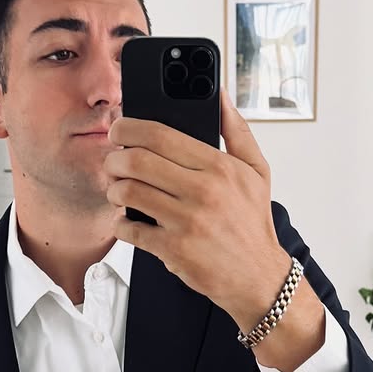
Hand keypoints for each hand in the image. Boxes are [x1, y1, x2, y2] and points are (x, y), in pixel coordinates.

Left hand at [104, 85, 293, 333]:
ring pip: (128, 192)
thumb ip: (237, 130)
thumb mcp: (256, 171)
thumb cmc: (252, 223)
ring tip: (119, 191)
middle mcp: (203, 192)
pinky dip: (121, 224)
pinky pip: (130, 229)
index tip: (119, 129)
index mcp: (219, 167)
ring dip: (114, 189)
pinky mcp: (174, 250)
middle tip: (113, 162)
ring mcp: (187, 222)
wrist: (258, 277)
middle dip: (114, 158)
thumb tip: (221, 94)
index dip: (129, 127)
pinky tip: (128, 222)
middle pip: (137, 160)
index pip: (161, 135)